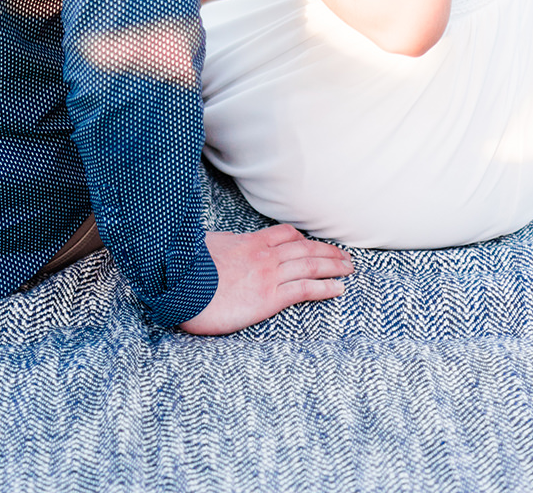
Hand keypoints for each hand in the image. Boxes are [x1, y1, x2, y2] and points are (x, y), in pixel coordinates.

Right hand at [179, 226, 353, 334]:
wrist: (183, 288)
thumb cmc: (187, 269)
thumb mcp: (205, 247)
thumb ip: (219, 246)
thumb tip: (214, 245)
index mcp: (248, 242)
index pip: (284, 234)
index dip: (302, 239)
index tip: (313, 243)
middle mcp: (263, 255)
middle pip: (304, 248)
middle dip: (326, 251)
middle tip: (344, 256)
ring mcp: (268, 275)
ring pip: (309, 265)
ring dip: (332, 265)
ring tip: (348, 268)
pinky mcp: (269, 298)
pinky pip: (304, 289)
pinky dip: (324, 287)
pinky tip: (338, 288)